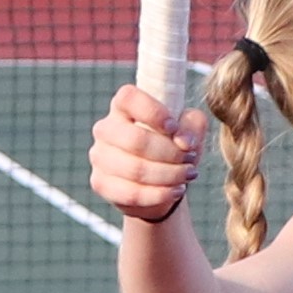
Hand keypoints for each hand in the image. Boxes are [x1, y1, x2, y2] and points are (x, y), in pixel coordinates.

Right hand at [88, 82, 202, 222]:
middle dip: (171, 153)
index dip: (154, 112)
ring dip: (169, 175)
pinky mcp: (100, 182)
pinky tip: (176, 190)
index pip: (129, 98)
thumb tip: (183, 140)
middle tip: (190, 159)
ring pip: (136, 169)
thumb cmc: (173, 147)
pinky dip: (159, 194)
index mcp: (123, 106)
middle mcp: (105, 128)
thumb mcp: (190, 130)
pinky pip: (131, 193)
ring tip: (187, 175)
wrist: (159, 183)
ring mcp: (99, 156)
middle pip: (136, 139)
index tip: (174, 127)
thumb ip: (192, 125)